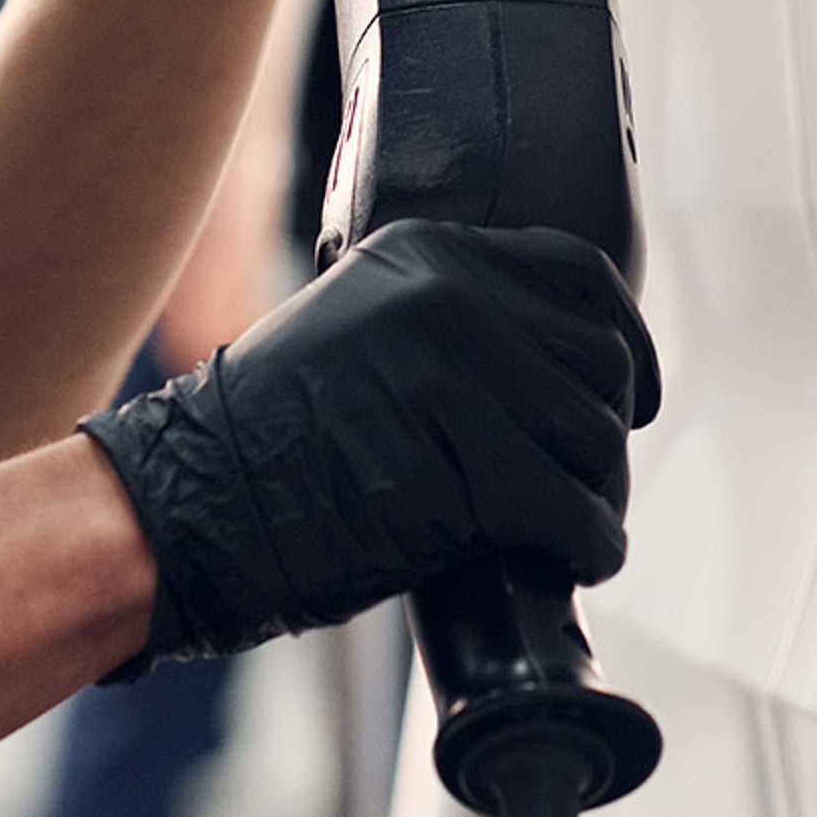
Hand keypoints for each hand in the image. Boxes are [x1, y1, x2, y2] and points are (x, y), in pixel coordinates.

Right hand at [80, 220, 654, 675]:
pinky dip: (590, 549)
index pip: (581, 274)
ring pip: (595, 439)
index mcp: (426, 252)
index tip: (632, 394)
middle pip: (600, 361)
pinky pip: (574, 511)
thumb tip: (564, 376)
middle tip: (581, 485)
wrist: (184, 506)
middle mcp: (449, 295)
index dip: (625, 340)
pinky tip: (574, 563)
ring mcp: (455, 375)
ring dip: (598, 496)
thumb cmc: (268, 442)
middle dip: (605, 435)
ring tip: (570, 529)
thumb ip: (450, 326)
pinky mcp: (462, 466)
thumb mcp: (359, 331)